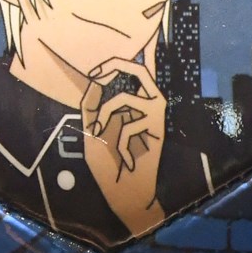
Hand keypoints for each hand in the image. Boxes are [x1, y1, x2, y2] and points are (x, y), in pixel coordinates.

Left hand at [80, 58, 166, 238]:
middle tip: (95, 76)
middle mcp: (150, 102)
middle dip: (114, 67)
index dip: (115, 61)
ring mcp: (156, 113)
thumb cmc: (109, 162)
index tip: (94, 71)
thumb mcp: (94, 128)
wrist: (125, 192)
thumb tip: (95, 78)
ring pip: (122, 98)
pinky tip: (127, 159)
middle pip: (138, 69)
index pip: (134, 69)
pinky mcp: (158, 128)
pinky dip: (118, 143)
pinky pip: (127, 125)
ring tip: (99, 133)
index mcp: (136, 99)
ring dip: (104, 115)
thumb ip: (93, 103)